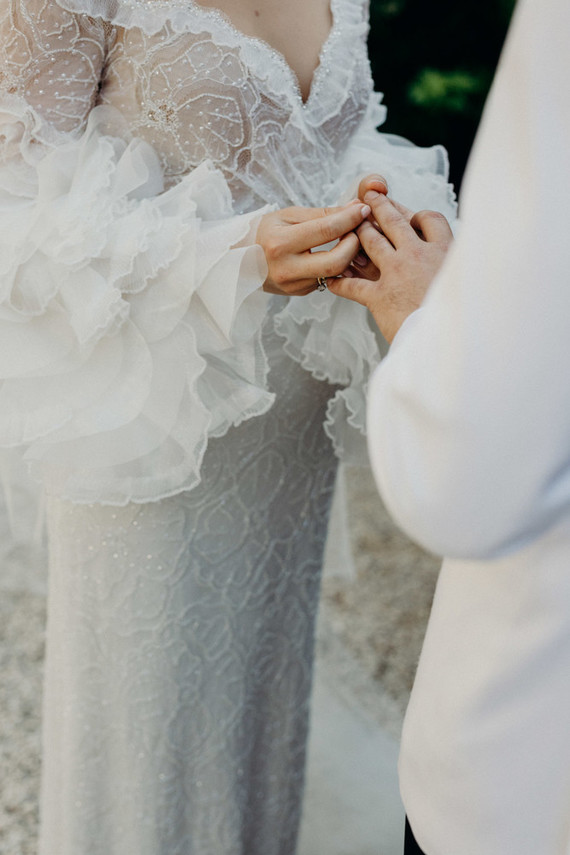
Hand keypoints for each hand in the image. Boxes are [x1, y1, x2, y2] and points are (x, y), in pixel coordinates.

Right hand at [257, 201, 370, 295]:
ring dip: (350, 256)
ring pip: (335, 273)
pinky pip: (327, 279)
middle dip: (354, 244)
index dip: (350, 219)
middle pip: (336, 261)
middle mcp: (287, 268)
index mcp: (280, 243)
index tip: (363, 209)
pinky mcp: (300, 293)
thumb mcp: (289, 216)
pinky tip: (339, 254)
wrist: (240, 260)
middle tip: (358, 231)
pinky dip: (338, 266)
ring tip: (351, 240)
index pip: (325, 230)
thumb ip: (323, 214)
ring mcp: (294, 285)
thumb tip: (356, 207)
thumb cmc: (266, 232)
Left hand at [329, 186, 452, 342]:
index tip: (412, 216)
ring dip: (357, 234)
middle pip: (394, 223)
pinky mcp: (379, 296)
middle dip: (379, 207)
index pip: (430, 220)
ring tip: (348, 228)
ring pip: (371, 243)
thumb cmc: (460, 315)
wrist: (447, 338)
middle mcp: (417, 256)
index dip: (418, 215)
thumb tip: (463, 262)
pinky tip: (332, 281)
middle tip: (368, 197)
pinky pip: (352, 286)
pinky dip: (340, 283)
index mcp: (443, 252)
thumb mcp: (468, 282)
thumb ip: (458, 268)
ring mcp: (396, 273)